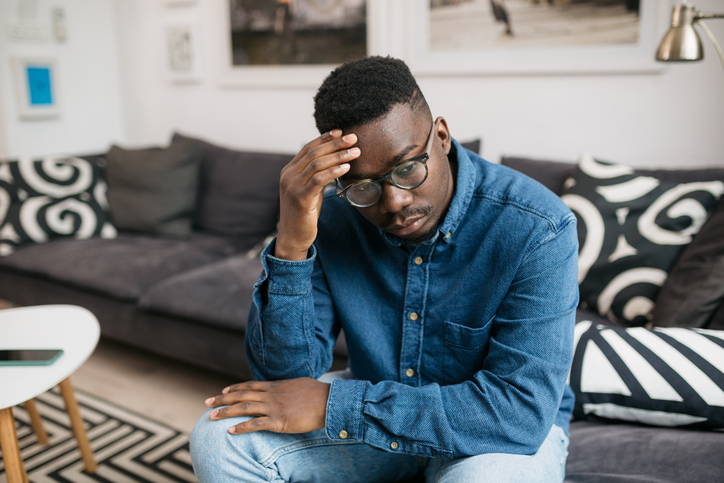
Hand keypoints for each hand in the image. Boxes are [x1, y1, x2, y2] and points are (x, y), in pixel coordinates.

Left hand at [204, 378, 330, 434]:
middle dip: (222, 399)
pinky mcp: (279, 421)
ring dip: (226, 412)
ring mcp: (274, 407)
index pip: (250, 385)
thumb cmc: (317, 393)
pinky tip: (230, 430)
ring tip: (211, 416)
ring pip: (244, 407)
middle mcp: (271, 395)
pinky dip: (241, 427)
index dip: (235, 388)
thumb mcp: (298, 384)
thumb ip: (287, 387)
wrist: (328, 401)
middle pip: (242, 394)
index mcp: (276, 386)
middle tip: (207, 402)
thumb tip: (284, 389)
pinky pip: (256, 424)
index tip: (223, 391)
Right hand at [275, 130, 359, 260]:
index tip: (341, 131)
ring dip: (339, 156)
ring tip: (356, 152)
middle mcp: (288, 175)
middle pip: (314, 152)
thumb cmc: (304, 214)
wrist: (292, 236)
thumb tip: (334, 162)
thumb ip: (316, 175)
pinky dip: (334, 171)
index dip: (325, 138)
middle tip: (354, 138)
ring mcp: (292, 186)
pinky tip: (346, 168)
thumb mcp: (309, 190)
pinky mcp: (300, 198)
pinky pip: (318, 180)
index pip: (308, 148)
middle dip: (335, 143)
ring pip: (317, 164)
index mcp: (289, 171)